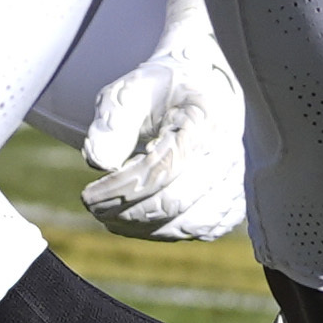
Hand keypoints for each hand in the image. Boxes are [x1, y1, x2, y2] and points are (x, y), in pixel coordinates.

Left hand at [78, 0, 248, 242]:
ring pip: (190, 223)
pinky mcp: (233, 201)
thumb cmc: (161, 92)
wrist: (197, 90)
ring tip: (109, 216)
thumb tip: (98, 161)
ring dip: (143, 227)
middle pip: (176, 201)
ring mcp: (235, 180)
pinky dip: (166, 231)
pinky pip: (202, 229)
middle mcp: (229, 152)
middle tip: (93, 208)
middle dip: (127, 212)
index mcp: (206, 119)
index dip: (121, 189)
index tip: (88, 195)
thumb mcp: (132, 91)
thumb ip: (114, 120)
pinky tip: (137, 222)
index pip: (162, 169)